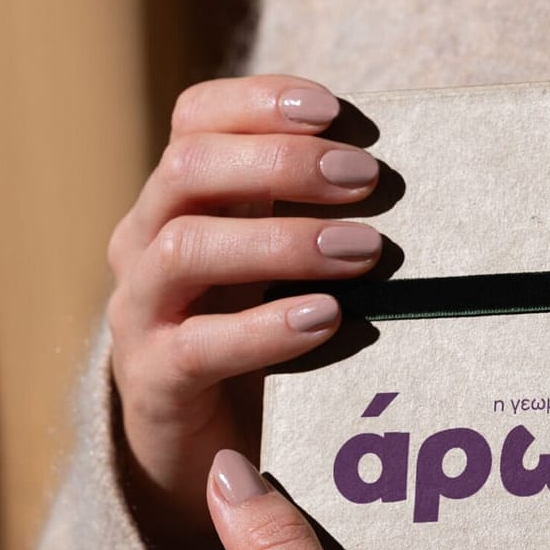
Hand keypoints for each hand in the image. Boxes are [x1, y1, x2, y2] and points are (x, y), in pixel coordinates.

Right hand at [106, 76, 381, 549]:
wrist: (202, 449)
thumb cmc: (258, 337)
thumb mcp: (282, 262)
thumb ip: (317, 211)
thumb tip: (407, 172)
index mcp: (180, 200)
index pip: (196, 119)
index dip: (258, 101)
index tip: (333, 109)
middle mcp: (147, 242)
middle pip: (187, 168)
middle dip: (281, 164)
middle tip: (365, 179)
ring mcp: (141, 311)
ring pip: (185, 248)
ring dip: (282, 241)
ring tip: (363, 251)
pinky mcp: (153, 380)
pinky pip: (198, 345)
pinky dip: (265, 327)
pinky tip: (326, 319)